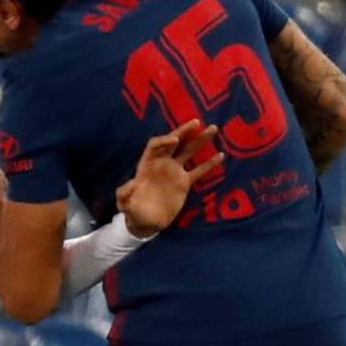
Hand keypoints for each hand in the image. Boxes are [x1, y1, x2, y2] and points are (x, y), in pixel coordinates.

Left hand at [116, 120, 223, 237]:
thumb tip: (130, 185)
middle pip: (173, 142)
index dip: (164, 141)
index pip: (155, 146)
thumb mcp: (125, 203)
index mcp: (146, 165)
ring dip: (200, 140)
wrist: (147, 223)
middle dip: (184, 131)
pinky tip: (221, 155)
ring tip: (213, 128)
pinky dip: (209, 163)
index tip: (175, 140)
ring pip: (188, 152)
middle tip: (197, 122)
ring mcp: (174, 172)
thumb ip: (124, 194)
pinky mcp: (184, 183)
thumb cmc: (133, 211)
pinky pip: (199, 170)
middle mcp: (161, 164)